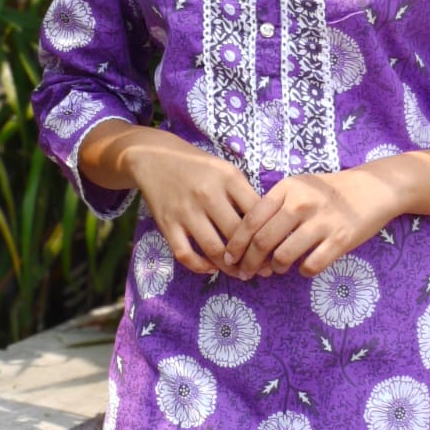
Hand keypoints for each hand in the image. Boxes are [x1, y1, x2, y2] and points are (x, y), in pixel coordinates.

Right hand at [131, 138, 262, 275]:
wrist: (154, 157)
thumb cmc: (198, 166)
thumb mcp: (226, 170)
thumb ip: (245, 194)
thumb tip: (268, 226)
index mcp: (228, 178)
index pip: (256, 213)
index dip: (268, 235)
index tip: (275, 248)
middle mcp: (207, 194)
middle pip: (237, 235)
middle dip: (252, 257)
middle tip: (261, 267)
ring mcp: (185, 211)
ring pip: (214, 249)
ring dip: (230, 267)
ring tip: (240, 272)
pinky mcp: (167, 224)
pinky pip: (185, 254)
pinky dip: (200, 267)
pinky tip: (210, 268)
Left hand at [222, 167, 402, 279]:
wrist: (372, 189)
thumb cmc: (328, 191)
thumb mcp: (298, 186)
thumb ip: (274, 205)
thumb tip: (247, 237)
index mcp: (286, 189)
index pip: (251, 220)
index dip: (236, 243)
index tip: (230, 258)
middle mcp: (301, 204)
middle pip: (263, 241)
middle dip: (249, 263)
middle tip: (245, 273)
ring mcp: (321, 222)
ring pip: (284, 256)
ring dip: (275, 268)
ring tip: (277, 268)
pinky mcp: (340, 239)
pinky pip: (311, 265)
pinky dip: (303, 271)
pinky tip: (304, 267)